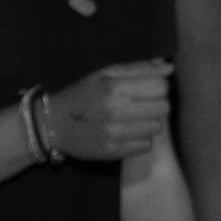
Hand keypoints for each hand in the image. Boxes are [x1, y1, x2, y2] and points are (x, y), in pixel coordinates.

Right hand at [44, 60, 170, 162]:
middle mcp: (114, 110)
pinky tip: (125, 134)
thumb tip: (169, 68)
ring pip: (156, 128)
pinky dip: (139, 140)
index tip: (146, 90)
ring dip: (148, 123)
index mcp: (113, 87)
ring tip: (131, 120)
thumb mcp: (104, 74)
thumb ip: (138, 69)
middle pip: (163, 108)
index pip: (161, 86)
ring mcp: (113, 133)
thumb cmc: (81, 95)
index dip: (158, 87)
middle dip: (155, 105)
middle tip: (139, 106)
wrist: (51, 125)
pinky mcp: (112, 152)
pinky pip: (145, 145)